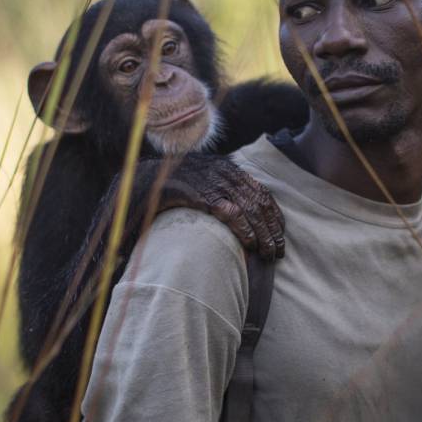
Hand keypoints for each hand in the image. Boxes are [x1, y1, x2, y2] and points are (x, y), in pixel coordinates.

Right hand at [145, 156, 285, 260]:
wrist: (140, 183)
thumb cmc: (168, 188)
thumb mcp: (199, 184)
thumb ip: (218, 193)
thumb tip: (236, 210)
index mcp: (224, 168)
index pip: (259, 190)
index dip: (273, 214)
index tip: (281, 233)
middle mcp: (221, 171)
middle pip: (258, 201)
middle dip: (272, 228)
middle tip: (279, 251)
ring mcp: (210, 181)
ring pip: (248, 207)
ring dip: (262, 233)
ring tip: (268, 253)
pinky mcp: (199, 193)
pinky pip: (230, 211)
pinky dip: (243, 228)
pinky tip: (250, 243)